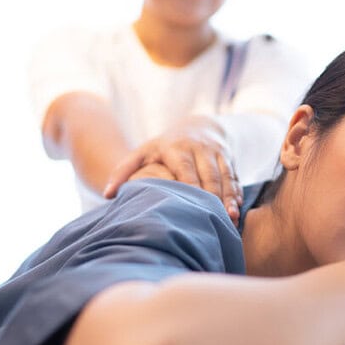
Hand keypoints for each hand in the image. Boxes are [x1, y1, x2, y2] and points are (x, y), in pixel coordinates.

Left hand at [102, 117, 242, 221]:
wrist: (198, 125)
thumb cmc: (164, 147)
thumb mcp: (142, 153)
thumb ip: (123, 171)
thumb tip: (107, 195)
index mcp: (176, 148)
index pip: (186, 171)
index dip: (192, 189)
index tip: (195, 209)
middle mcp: (199, 148)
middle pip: (210, 175)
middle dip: (215, 197)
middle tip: (218, 219)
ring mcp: (216, 152)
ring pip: (226, 176)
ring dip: (230, 198)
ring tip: (232, 219)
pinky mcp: (229, 158)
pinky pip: (235, 177)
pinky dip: (237, 194)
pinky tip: (237, 210)